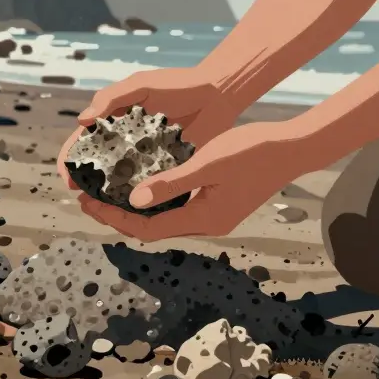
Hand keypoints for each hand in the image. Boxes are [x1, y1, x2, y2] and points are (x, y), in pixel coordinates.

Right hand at [57, 67, 241, 192]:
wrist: (218, 94)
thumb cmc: (179, 84)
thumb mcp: (142, 86)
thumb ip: (112, 97)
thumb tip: (82, 120)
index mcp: (116, 119)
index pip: (85, 139)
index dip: (72, 156)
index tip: (66, 173)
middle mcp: (127, 141)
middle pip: (99, 163)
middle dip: (85, 179)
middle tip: (80, 194)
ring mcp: (146, 156)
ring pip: (121, 178)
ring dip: (108, 192)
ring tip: (99, 206)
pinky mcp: (167, 167)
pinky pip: (148, 183)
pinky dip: (138, 194)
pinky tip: (130, 207)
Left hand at [79, 121, 305, 241]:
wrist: (291, 150)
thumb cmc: (252, 152)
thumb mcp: (208, 163)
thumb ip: (172, 183)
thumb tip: (134, 201)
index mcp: (203, 219)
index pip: (146, 229)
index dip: (113, 218)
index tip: (86, 201)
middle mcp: (206, 224)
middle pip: (151, 228)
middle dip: (117, 214)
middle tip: (87, 196)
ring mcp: (213, 216)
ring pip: (163, 219)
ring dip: (134, 208)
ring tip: (105, 190)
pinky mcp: (218, 204)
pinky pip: (177, 208)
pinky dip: (154, 199)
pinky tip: (140, 182)